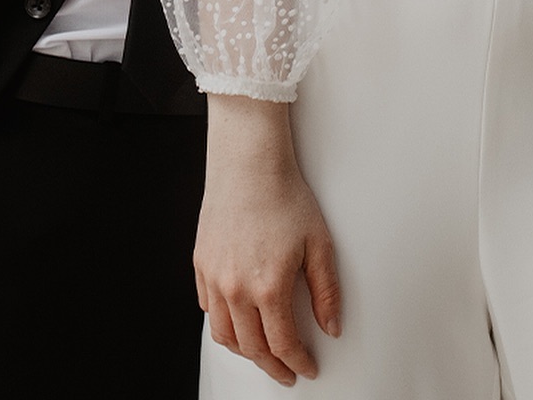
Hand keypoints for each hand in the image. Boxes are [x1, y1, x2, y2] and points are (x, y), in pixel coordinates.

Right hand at [197, 95, 340, 385]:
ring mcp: (215, 277)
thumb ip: (326, 291)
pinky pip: (208, 308)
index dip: (297, 362)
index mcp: (268, 286)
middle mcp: (236, 288)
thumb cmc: (284, 195)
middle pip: (252, 347)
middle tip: (286, 370)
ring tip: (261, 351)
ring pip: (224, 334)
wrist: (249, 162)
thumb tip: (331, 326)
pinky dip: (223, 322)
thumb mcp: (319, 243)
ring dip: (244, 350)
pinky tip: (237, 319)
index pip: (282, 344)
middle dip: (272, 366)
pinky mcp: (201, 263)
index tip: (306, 367)